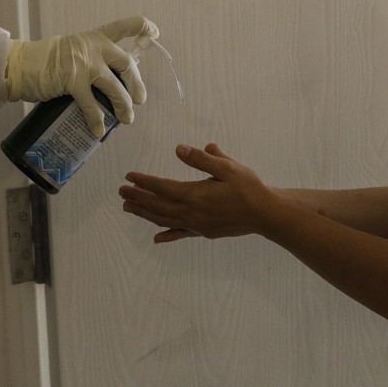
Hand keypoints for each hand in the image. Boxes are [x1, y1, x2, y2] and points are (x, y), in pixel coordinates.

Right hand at [5, 16, 153, 137]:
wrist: (19, 64)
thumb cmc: (42, 60)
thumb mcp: (71, 50)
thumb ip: (90, 59)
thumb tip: (107, 81)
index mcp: (93, 37)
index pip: (123, 26)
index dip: (143, 28)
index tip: (154, 33)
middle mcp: (93, 47)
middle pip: (126, 64)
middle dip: (136, 83)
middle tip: (140, 99)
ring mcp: (84, 64)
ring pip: (114, 86)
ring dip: (123, 104)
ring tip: (126, 118)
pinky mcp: (73, 81)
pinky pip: (91, 104)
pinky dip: (97, 119)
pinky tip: (98, 130)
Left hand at [119, 143, 281, 242]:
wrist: (266, 214)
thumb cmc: (248, 188)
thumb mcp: (228, 168)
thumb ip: (202, 159)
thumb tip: (179, 149)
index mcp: (195, 194)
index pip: (161, 187)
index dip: (143, 182)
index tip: (128, 176)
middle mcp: (191, 212)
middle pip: (157, 205)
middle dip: (137, 198)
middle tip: (121, 192)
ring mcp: (196, 225)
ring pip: (164, 219)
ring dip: (145, 213)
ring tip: (128, 208)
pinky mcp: (204, 232)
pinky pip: (180, 233)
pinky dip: (167, 234)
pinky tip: (156, 238)